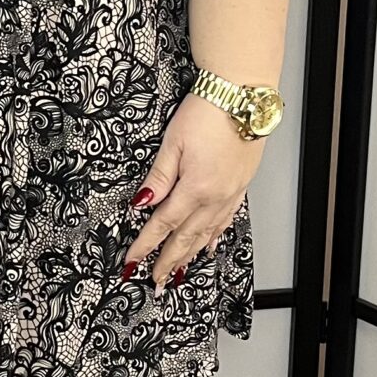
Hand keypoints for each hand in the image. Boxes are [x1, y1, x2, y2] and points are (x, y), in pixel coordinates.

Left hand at [121, 93, 264, 289]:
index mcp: (194, 188)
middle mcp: (215, 197)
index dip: (145, 245)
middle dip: (167, 261)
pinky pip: (226, 220)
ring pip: (207, 234)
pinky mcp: (241, 186)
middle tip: (155, 280)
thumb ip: (158, 178)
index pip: (162, 224)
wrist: (243, 96)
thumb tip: (141, 204)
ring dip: (190, 255)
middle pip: (185, 237)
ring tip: (177, 272)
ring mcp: (231, 193)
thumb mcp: (172, 143)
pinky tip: (210, 245)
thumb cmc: (207, 112)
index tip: (133, 261)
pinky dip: (214, 237)